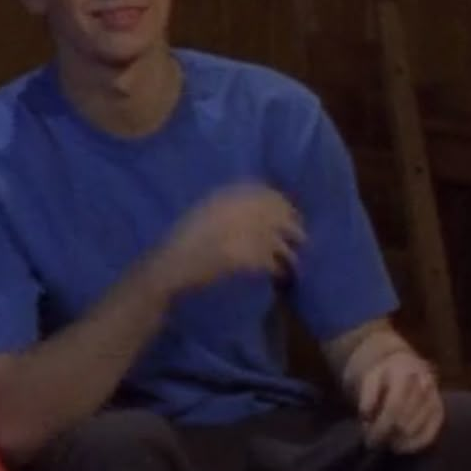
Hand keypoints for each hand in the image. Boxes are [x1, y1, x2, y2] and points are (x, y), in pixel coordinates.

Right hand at [152, 184, 305, 293]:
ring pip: (282, 242)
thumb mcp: (207, 211)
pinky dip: (278, 270)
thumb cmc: (184, 240)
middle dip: (295, 228)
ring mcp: (244, 233)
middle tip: (301, 240)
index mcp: (228, 195)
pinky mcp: (246, 257)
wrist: (169, 265)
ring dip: (290, 254)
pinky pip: (273, 262)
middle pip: (282, 215)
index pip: (269, 194)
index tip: (292, 216)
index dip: (285, 206)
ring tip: (293, 264)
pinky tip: (277, 276)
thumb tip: (269, 208)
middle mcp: (239, 209)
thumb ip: (233, 205)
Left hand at [358, 348, 442, 453]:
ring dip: (398, 440)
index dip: (381, 426)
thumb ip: (367, 396)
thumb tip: (366, 416)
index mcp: (405, 373)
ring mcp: (435, 398)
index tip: (369, 439)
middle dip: (386, 435)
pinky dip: (413, 445)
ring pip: (415, 430)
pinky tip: (400, 447)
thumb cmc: (384, 376)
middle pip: (404, 421)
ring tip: (385, 440)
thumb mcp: (370, 378)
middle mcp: (424, 384)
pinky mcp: (440, 412)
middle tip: (374, 442)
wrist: (406, 366)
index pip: (394, 407)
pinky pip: (429, 435)